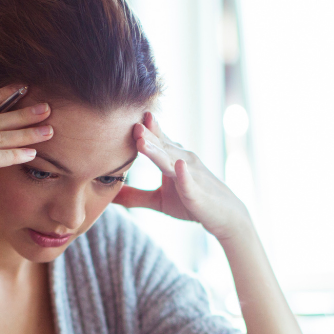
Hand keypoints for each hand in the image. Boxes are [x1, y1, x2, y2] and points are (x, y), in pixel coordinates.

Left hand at [113, 112, 248, 241]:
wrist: (224, 216)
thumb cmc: (191, 203)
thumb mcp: (158, 201)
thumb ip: (135, 196)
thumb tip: (109, 195)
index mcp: (172, 159)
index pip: (156, 141)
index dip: (144, 130)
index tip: (127, 116)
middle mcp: (183, 161)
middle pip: (161, 146)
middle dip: (147, 135)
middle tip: (132, 123)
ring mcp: (191, 176)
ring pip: (171, 161)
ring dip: (157, 151)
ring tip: (142, 140)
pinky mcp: (198, 194)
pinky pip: (189, 183)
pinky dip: (184, 175)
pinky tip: (179, 166)